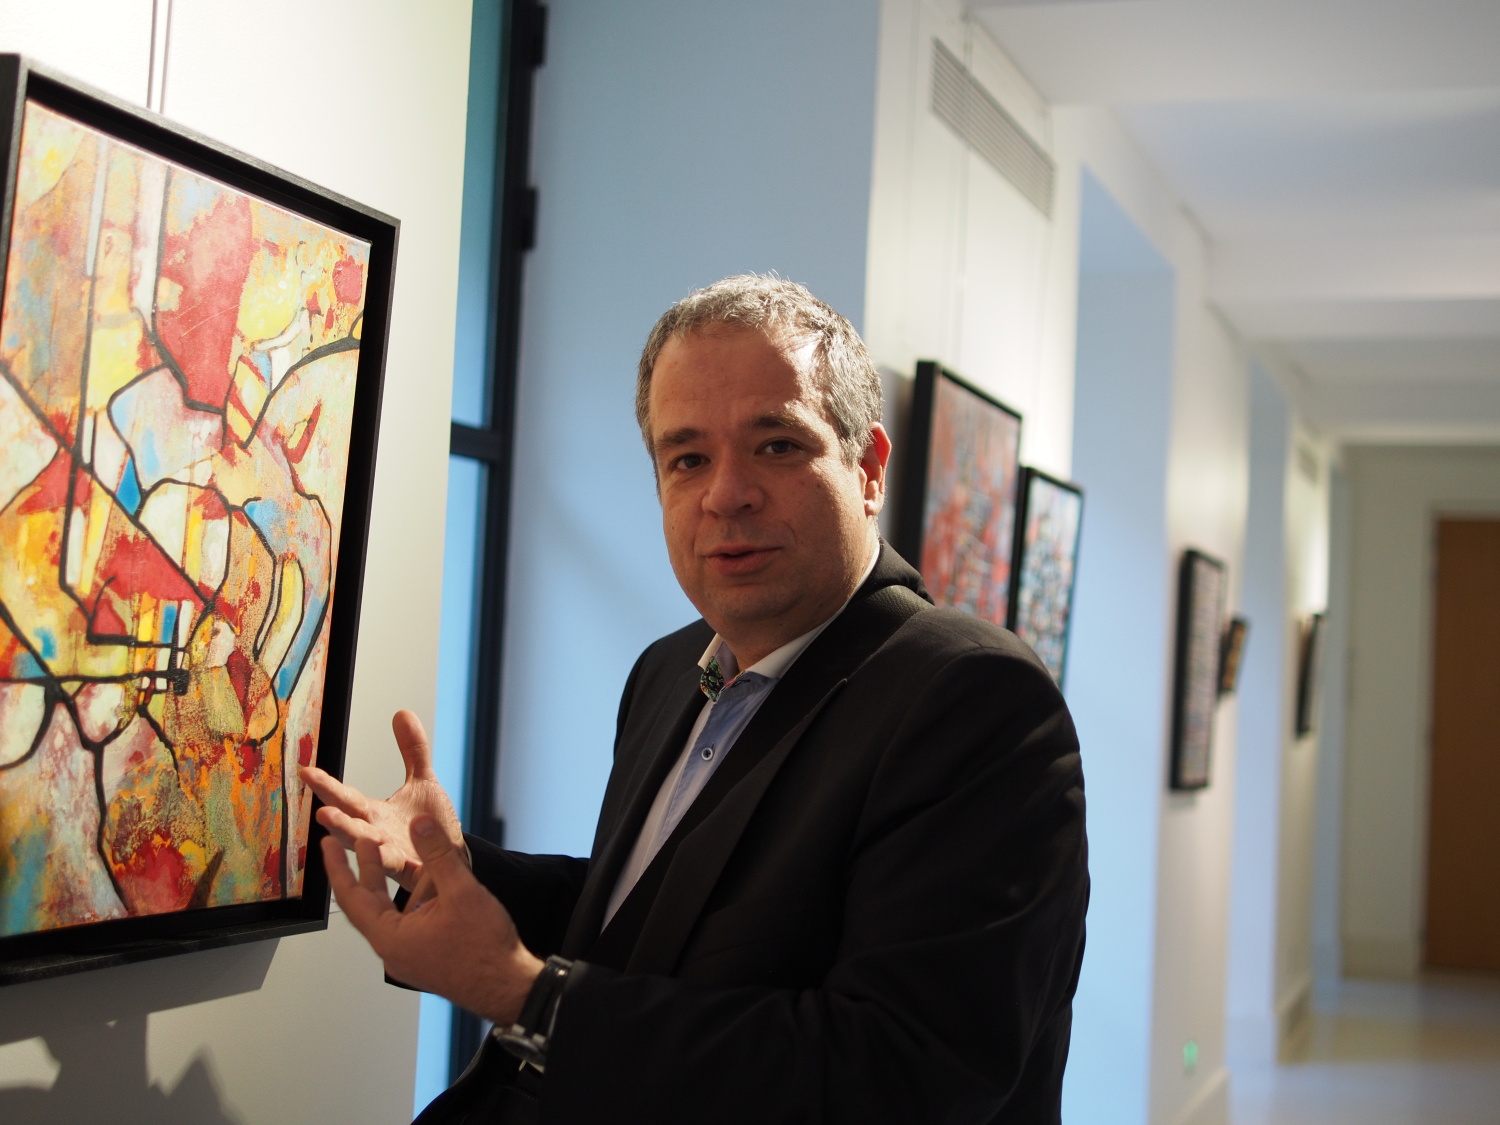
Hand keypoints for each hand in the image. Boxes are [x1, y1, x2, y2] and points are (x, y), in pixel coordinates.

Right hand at [300, 710, 464, 891]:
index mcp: (376, 814)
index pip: (348, 798)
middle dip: (336, 819)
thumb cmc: (431, 825)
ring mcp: (392, 855)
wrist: (452, 858)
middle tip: (321, 811)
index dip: (327, 786)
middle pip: (353, 825)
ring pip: (369, 848)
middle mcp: (378, 835)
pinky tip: (382, 850)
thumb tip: (401, 713)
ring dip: (355, 839)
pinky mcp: (413, 870)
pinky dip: (390, 859)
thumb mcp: (423, 781)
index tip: (306, 771)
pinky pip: (399, 866)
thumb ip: (413, 750)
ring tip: (340, 829)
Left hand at [324, 815, 543, 1024]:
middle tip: (349, 842)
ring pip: (386, 914)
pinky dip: (403, 900)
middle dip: (360, 870)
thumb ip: (438, 854)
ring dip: (384, 884)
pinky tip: (419, 886)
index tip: (327, 844)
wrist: (509, 986)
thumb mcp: (460, 891)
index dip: (338, 867)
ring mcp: (408, 957)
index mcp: (390, 938)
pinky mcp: (424, 958)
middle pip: (366, 905)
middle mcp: (392, 951)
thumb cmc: (484, 947)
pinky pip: (404, 924)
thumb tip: (420, 823)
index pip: (352, 898)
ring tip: (383, 855)